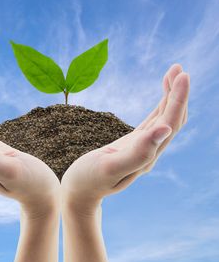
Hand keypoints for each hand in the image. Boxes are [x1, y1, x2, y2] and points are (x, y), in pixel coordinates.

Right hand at [61, 64, 189, 209]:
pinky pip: (153, 121)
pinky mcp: (133, 144)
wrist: (78, 194)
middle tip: (179, 68)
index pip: (170, 123)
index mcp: (147, 155)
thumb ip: (138, 152)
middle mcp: (150, 151)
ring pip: (165, 118)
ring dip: (172, 96)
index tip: (182, 75)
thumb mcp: (110, 167)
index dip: (178, 99)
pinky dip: (160, 105)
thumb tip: (165, 130)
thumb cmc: (88, 180)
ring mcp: (142, 147)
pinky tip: (162, 94)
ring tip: (174, 72)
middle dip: (178, 93)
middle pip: (172, 119)